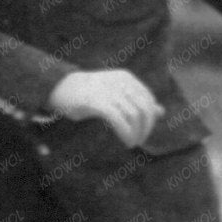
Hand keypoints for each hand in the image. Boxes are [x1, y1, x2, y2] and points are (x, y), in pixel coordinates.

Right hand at [46, 70, 163, 147]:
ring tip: (131, 143)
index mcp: (126, 79)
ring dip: (136, 133)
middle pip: (144, 109)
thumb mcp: (117, 93)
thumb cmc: (89, 93)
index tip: (143, 133)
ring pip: (134, 116)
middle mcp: (120, 82)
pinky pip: (119, 120)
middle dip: (145, 128)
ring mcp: (109, 91)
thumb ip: (138, 101)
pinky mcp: (97, 102)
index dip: (150, 120)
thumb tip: (161, 111)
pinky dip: (126, 133)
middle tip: (138, 141)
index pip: (148, 100)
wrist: (60, 87)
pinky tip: (126, 141)